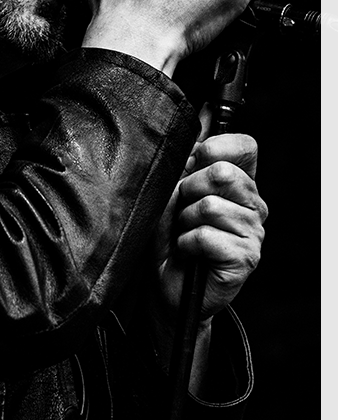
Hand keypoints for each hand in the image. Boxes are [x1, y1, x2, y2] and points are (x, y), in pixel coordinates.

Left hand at [153, 118, 268, 320]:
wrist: (164, 288)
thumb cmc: (168, 238)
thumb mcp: (170, 194)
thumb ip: (184, 165)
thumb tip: (196, 132)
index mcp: (240, 183)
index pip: (244, 145)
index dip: (215, 148)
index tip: (193, 164)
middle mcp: (253, 204)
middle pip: (221, 173)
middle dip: (187, 191)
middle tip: (182, 212)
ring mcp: (254, 231)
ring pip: (210, 206)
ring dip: (184, 222)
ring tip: (184, 235)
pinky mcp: (246, 258)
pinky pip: (206, 236)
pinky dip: (187, 244)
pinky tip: (189, 253)